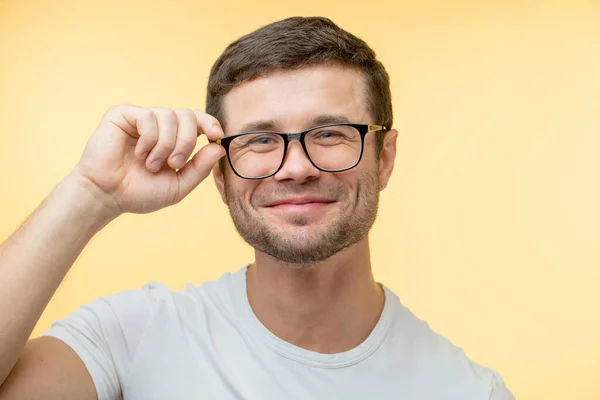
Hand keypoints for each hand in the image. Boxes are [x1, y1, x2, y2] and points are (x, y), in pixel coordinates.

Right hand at [72, 104, 224, 215]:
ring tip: (151, 164)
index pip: (197, 120)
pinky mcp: (123, 114)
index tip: (216, 135)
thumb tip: (219, 147)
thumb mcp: (178, 185)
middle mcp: (159, 125)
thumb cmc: (139, 192)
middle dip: (187, 141)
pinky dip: (149, 139)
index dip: (209, 123)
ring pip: (170, 116)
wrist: (107, 196)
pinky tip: (139, 154)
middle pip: (188, 116)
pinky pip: (149, 117)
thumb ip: (200, 168)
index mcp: (174, 138)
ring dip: (166, 145)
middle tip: (174, 164)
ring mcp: (141, 118)